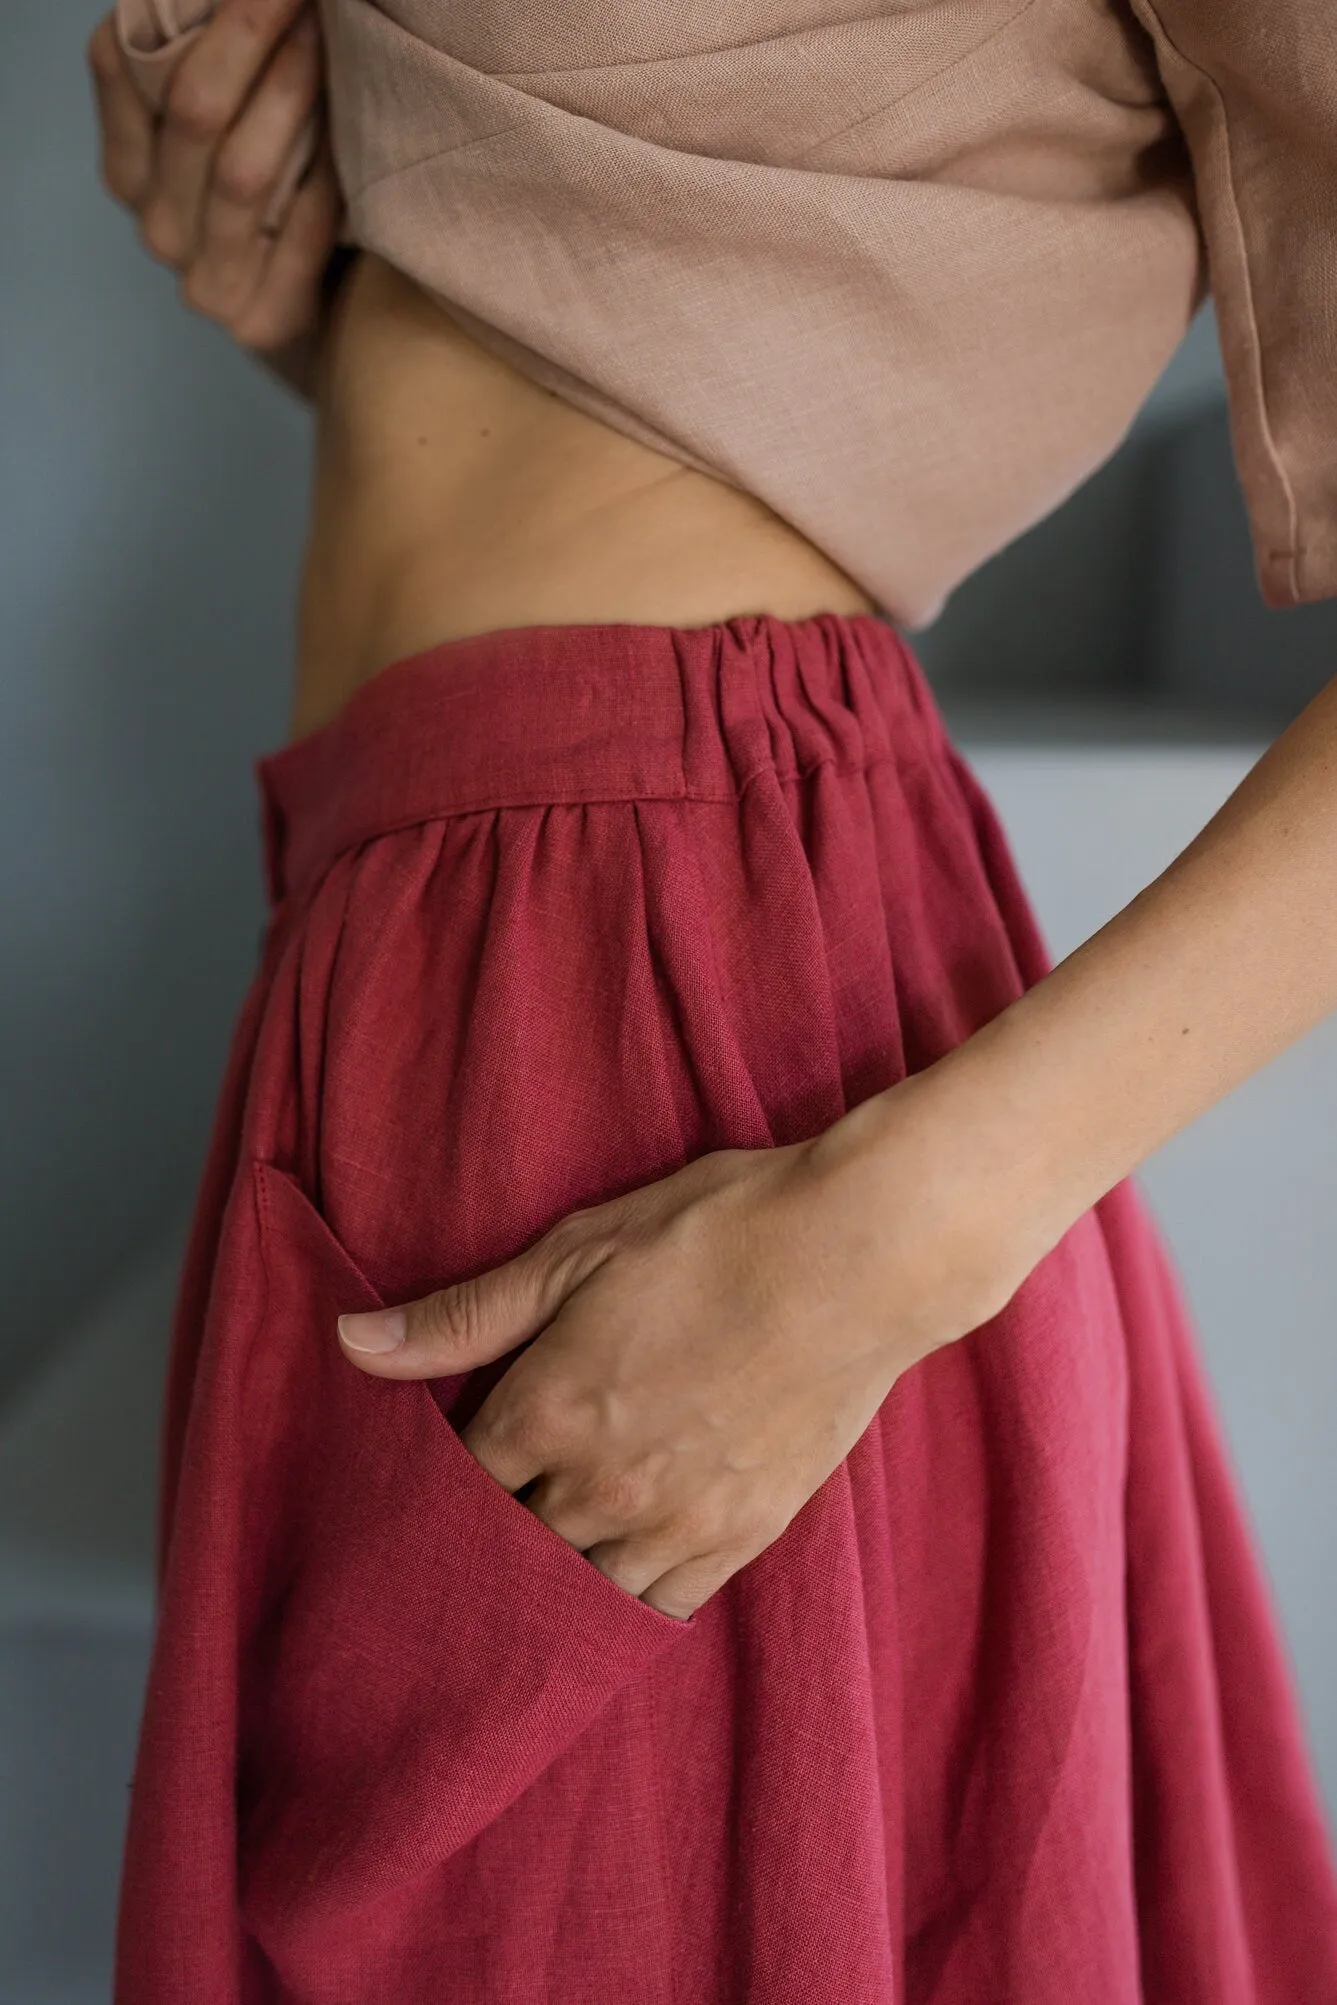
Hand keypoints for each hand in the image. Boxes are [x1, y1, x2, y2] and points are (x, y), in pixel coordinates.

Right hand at [87, 0, 341, 373]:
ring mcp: (205, 283)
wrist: (320, 326)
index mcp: (127, 169)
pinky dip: (326, 177)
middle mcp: (157, 226)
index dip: (173, 3)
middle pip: (193, 112)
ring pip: (243, 171)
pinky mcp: (263, 321)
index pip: (120, 66)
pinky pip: (298, 233)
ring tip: (328, 39)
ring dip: (291, 94)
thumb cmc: (276, 207)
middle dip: (247, 34)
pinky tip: (353, 133)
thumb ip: (212, 79)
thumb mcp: (225, 139)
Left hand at [336, 1074, 1031, 1619]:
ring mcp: (677, 1519)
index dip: (435, 1485)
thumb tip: (349, 1344)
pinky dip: (627, 1601)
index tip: (424, 1485)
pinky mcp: (745, 1533)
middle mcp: (602, 1484)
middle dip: (484, 1545)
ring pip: (580, 1591)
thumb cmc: (716, 1233)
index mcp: (548, 1410)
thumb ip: (464, 1313)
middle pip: (509, 1551)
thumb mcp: (577, 1250)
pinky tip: (611, 1588)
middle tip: (466, 1541)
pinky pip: (662, 1606)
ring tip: (530, 1576)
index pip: (457, 1484)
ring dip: (550, 1582)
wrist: (859, 1255)